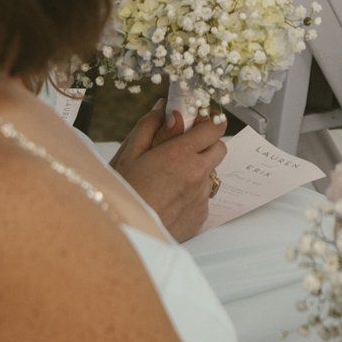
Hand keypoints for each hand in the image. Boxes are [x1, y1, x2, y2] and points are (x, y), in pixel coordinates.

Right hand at [108, 103, 226, 242]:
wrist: (125, 234)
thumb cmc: (122, 193)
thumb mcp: (128, 154)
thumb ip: (149, 126)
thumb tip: (164, 107)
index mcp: (181, 154)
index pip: (215, 127)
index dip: (209, 121)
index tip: (199, 122)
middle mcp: (197, 174)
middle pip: (219, 148)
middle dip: (206, 144)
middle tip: (182, 150)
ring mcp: (201, 197)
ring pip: (210, 174)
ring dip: (197, 171)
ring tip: (168, 181)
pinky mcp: (200, 216)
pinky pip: (203, 198)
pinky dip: (191, 195)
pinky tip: (169, 200)